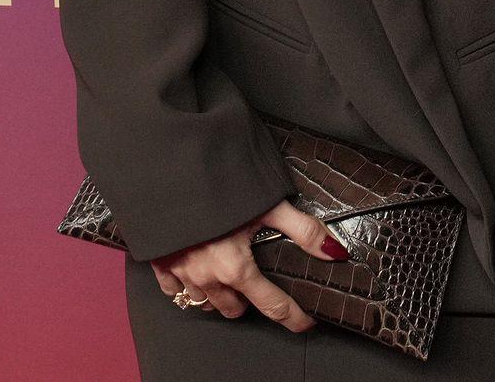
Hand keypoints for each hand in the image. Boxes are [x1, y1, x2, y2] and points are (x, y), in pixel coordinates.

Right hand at [147, 198, 347, 326]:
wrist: (169, 172)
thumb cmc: (218, 184)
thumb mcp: (269, 205)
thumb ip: (303, 230)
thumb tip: (333, 251)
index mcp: (236, 268)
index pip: (272, 306)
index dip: (293, 317)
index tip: (305, 322)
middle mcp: (208, 278)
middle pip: (235, 309)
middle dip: (251, 302)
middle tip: (262, 285)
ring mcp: (181, 274)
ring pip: (206, 302)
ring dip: (221, 295)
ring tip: (232, 279)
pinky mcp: (160, 264)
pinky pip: (175, 291)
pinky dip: (189, 286)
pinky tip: (198, 272)